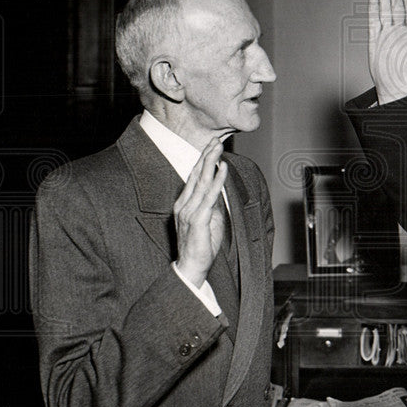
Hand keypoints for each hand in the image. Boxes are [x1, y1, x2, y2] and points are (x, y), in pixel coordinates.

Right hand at [173, 138, 228, 287]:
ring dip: (211, 162)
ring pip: (202, 181)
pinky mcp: (197, 219)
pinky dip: (217, 180)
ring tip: (218, 147)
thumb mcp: (208, 220)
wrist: (191, 267)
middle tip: (214, 140)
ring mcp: (189, 211)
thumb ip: (212, 205)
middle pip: (196, 175)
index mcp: (184, 204)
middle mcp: (184, 205)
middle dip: (206, 156)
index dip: (202, 161)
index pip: (194, 178)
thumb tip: (219, 190)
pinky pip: (209, 196)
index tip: (210, 147)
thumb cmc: (200, 246)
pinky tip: (222, 169)